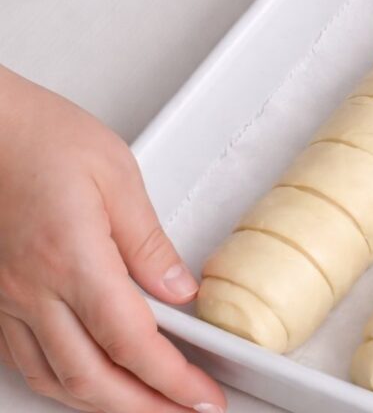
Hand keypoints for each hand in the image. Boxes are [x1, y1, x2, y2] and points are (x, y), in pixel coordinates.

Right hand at [0, 67, 225, 412]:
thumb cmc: (40, 136)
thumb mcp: (116, 175)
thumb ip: (149, 243)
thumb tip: (179, 290)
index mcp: (72, 258)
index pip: (133, 342)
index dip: (173, 380)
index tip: (203, 398)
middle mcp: (32, 290)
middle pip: (92, 378)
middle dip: (144, 408)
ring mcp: (6, 299)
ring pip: (55, 378)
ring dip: (104, 403)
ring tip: (146, 406)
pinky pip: (25, 358)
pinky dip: (63, 382)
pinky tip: (87, 380)